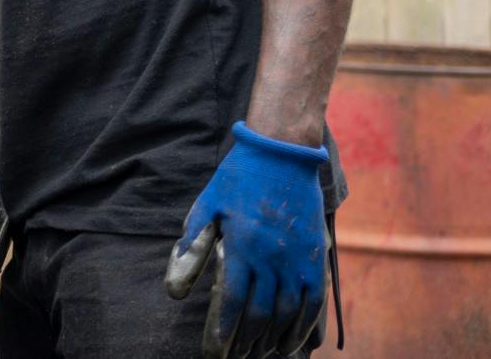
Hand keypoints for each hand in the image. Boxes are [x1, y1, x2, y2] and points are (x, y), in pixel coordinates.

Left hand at [165, 121, 328, 357]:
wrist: (282, 151)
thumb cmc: (238, 177)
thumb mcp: (207, 206)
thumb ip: (192, 246)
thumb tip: (175, 289)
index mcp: (241, 246)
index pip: (231, 301)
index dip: (224, 331)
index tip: (216, 351)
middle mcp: (270, 258)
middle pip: (259, 313)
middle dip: (248, 340)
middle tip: (239, 355)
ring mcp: (297, 258)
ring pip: (288, 312)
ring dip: (274, 337)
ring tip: (264, 352)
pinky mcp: (316, 256)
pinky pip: (314, 300)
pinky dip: (305, 326)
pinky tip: (295, 341)